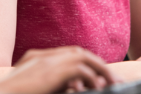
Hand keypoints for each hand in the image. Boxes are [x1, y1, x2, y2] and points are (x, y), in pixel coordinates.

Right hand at [0, 46, 120, 93]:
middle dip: (96, 64)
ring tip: (112, 81)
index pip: (66, 54)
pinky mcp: (50, 73)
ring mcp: (46, 63)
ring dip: (99, 69)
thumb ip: (45, 85)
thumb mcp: (28, 87)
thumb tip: (69, 87)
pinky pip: (79, 69)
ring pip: (82, 57)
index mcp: (35, 60)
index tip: (97, 74)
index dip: (84, 63)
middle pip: (77, 52)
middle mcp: (42, 57)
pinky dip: (92, 76)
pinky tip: (99, 86)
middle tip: (112, 77)